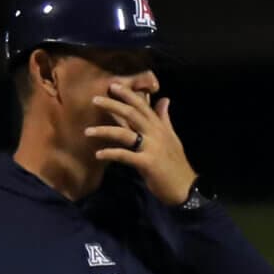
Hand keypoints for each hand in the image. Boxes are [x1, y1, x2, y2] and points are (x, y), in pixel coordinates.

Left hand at [88, 80, 199, 204]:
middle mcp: (156, 134)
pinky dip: (111, 154)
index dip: (128, 95)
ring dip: (104, 131)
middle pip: (132, 114)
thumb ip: (164, 119)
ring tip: (88, 131)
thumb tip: (164, 100)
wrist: (186, 187)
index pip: (143, 106)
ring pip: (124, 134)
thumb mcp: (172, 138)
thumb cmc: (176, 164)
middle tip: (94, 99)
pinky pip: (125, 155)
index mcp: (160, 128)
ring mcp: (152, 148)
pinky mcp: (147, 163)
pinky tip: (98, 154)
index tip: (113, 86)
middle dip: (113, 105)